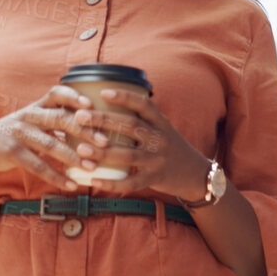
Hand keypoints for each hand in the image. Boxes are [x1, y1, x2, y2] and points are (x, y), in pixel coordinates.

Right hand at [0, 84, 99, 190]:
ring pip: (51, 144)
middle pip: (59, 119)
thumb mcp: (33, 122)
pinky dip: (56, 177)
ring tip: (92, 166)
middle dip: (84, 130)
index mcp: (36, 106)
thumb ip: (57, 122)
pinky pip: (38, 166)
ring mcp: (19, 134)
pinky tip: (71, 184)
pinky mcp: (12, 153)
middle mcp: (28, 116)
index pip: (56, 94)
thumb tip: (93, 129)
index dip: (74, 97)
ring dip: (74, 157)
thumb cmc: (16, 134)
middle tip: (104, 141)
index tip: (92, 105)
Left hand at [72, 87, 213, 200]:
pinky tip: (94, 181)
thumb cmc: (172, 148)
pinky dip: (112, 183)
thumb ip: (143, 120)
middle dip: (103, 120)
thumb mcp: (163, 129)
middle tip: (80, 117)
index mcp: (161, 123)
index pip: (143, 104)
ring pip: (128, 155)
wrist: (196, 174)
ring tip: (81, 149)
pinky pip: (131, 182)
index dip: (124, 97)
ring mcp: (158, 159)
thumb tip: (110, 105)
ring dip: (103, 152)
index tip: (103, 93)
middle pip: (130, 126)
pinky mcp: (155, 178)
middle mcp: (161, 139)